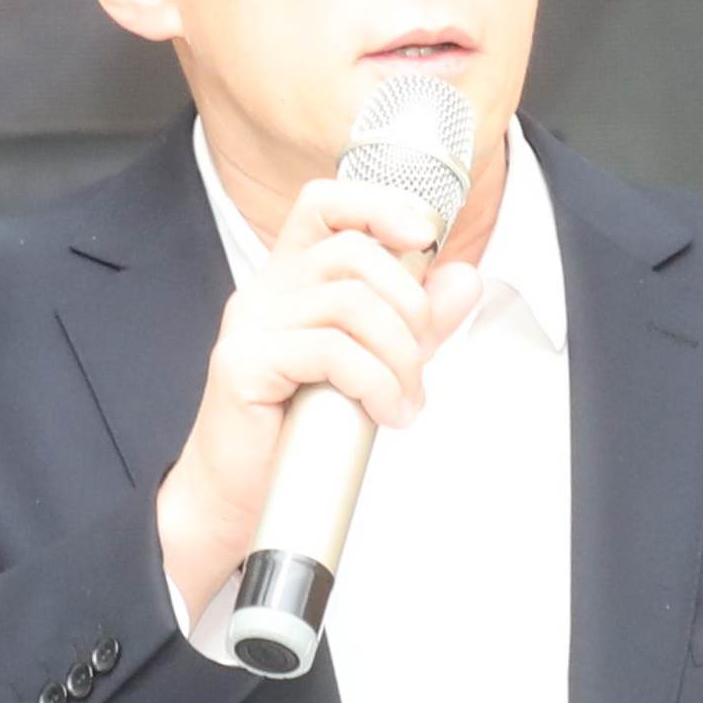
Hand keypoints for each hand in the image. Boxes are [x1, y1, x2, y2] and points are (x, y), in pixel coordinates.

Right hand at [156, 178, 481, 616]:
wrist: (237, 499)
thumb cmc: (299, 431)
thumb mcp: (374, 364)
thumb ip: (417, 321)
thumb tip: (465, 278)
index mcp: (292, 279)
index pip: (325, 203)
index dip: (379, 203)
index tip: (424, 235)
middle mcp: (266, 290)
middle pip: (352, 252)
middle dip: (409, 305)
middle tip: (420, 363)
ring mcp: (251, 324)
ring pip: (350, 304)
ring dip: (399, 356)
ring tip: (404, 402)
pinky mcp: (244, 364)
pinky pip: (330, 351)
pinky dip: (374, 382)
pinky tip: (383, 413)